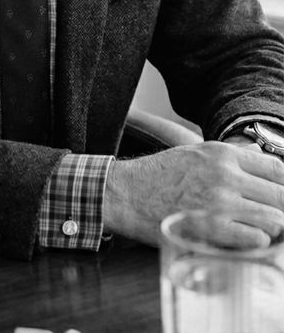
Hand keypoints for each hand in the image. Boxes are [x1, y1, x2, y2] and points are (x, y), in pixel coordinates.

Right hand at [103, 141, 283, 247]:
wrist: (126, 193)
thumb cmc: (159, 175)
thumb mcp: (195, 152)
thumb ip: (229, 157)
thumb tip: (259, 157)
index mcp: (222, 153)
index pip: (276, 167)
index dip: (283, 185)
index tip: (278, 195)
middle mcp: (224, 174)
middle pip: (280, 194)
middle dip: (281, 208)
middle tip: (274, 216)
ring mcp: (219, 202)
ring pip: (273, 218)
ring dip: (272, 228)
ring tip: (262, 230)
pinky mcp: (210, 228)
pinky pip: (253, 238)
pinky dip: (256, 241)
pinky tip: (246, 239)